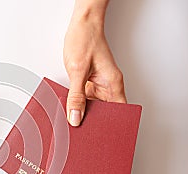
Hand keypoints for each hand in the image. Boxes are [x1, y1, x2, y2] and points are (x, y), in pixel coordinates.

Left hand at [63, 0, 125, 125]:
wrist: (82, 24)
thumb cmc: (85, 40)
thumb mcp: (77, 70)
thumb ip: (76, 96)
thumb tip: (75, 117)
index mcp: (113, 84)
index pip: (118, 112)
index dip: (112, 125)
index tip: (101, 135)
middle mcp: (108, 86)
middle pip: (104, 111)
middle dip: (92, 120)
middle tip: (80, 129)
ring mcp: (99, 84)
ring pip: (93, 106)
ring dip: (83, 111)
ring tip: (72, 118)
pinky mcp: (90, 82)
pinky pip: (85, 97)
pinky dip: (77, 102)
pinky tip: (69, 106)